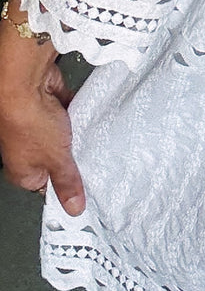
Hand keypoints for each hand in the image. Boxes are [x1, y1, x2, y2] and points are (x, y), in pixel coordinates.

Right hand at [0, 8, 85, 215]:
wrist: (26, 82)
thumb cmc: (31, 123)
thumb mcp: (57, 160)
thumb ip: (68, 183)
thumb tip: (74, 208)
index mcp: (23, 172)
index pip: (48, 187)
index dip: (68, 186)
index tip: (88, 188)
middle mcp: (26, 151)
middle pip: (58, 160)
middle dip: (76, 157)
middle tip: (96, 161)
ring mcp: (37, 126)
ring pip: (65, 136)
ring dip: (78, 134)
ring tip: (96, 139)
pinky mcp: (48, 105)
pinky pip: (68, 113)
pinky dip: (78, 114)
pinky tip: (92, 117)